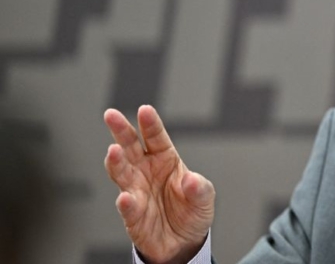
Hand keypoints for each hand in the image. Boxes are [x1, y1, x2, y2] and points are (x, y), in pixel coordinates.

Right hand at [104, 105, 214, 263]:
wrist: (183, 243)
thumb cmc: (191, 211)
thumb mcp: (204, 197)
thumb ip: (200, 188)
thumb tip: (191, 180)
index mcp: (165, 159)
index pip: (155, 137)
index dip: (150, 124)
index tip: (145, 110)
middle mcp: (145, 171)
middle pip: (130, 147)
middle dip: (120, 131)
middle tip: (111, 115)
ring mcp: (136, 190)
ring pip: (121, 172)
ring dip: (116, 162)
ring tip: (114, 151)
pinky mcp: (132, 214)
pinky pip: (127, 207)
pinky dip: (126, 203)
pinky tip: (126, 198)